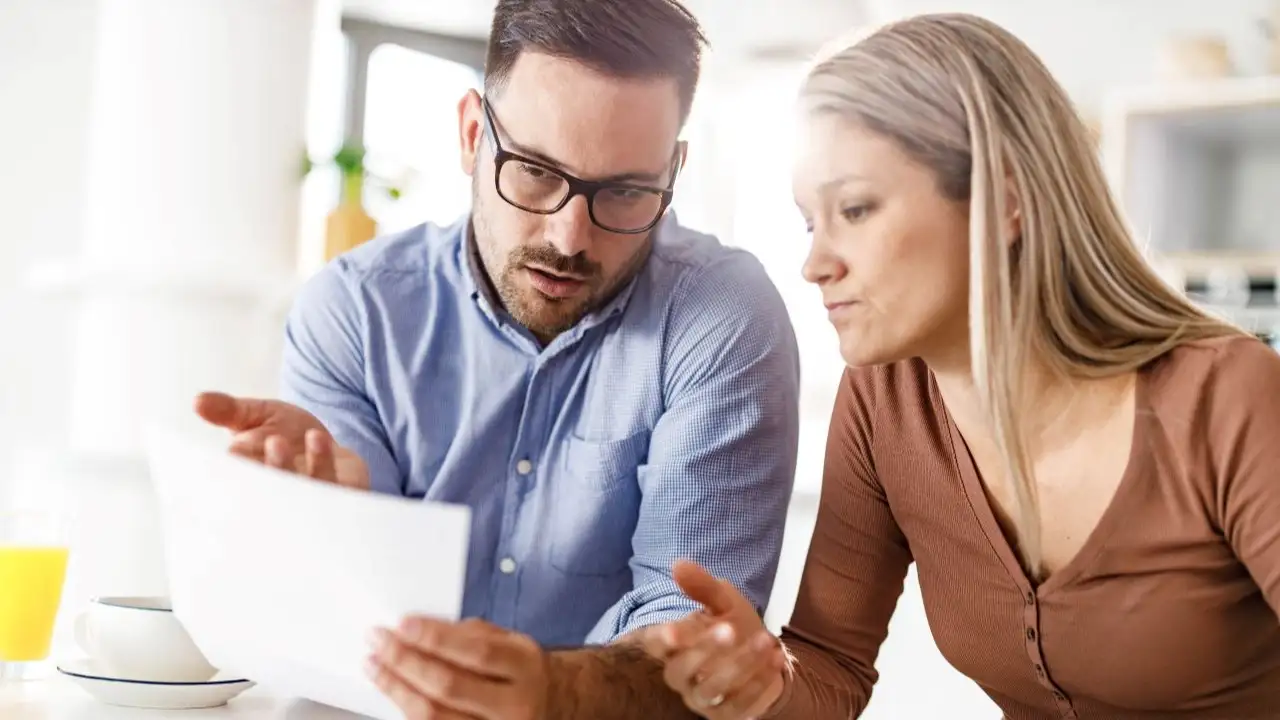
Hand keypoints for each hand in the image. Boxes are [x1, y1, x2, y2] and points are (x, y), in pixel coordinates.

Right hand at [193, 392, 369, 489]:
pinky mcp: (340, 497)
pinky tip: (316, 439)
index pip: (229, 485)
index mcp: (248, 481)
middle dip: (256, 472)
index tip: (219, 457)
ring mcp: (309, 500)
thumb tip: (197, 401)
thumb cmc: (284, 434)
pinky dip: (321, 463)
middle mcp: (276, 497)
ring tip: (277, 439)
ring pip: (295, 491)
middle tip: (255, 448)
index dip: (223, 477)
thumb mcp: (254, 415)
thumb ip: (228, 410)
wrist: (326, 445)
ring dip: (285, 466)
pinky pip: (332, 488)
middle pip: (263, 494)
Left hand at [366, 617, 547, 719]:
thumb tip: (420, 628)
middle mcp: (514, 704)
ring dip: (397, 689)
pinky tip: (395, 692)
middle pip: (450, 685)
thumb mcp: (509, 642)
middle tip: (379, 642)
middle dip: (406, 661)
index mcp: (524, 666)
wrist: (553, 704)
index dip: (436, 638)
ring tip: (375, 666)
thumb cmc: (521, 671)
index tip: (403, 624)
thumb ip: (469, 635)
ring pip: (436, 716)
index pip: (476, 652)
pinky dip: (408, 710)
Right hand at [643, 561, 786, 719]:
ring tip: (766, 640)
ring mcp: (702, 699)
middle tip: (729, 629)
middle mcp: (681, 676)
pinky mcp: (727, 715)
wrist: (763, 657)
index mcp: (673, 646)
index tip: (673, 631)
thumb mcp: (722, 601)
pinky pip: (739, 705)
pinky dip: (759, 683)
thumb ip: (702, 586)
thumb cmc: (733, 624)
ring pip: (711, 689)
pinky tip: (775, 659)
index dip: (662, 640)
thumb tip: (679, 564)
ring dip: (740, 664)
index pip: (656, 645)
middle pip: (681, 670)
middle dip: (705, 650)